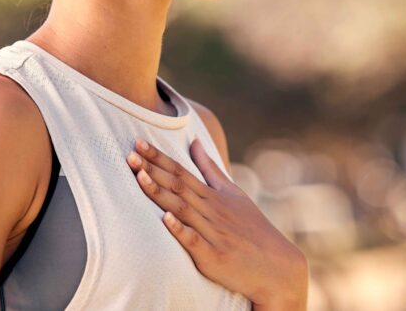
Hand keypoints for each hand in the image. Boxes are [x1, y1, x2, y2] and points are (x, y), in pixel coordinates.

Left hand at [125, 137, 308, 307]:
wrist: (275, 264)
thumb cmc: (251, 227)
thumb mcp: (233, 193)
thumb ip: (210, 168)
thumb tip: (195, 142)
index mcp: (213, 195)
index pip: (182, 171)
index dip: (159, 157)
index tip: (139, 142)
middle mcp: (211, 210)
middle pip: (178, 185)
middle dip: (153, 169)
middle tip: (130, 153)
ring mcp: (212, 232)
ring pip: (182, 209)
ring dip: (160, 192)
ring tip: (139, 177)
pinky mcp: (213, 256)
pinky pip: (195, 241)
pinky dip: (180, 230)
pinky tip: (165, 218)